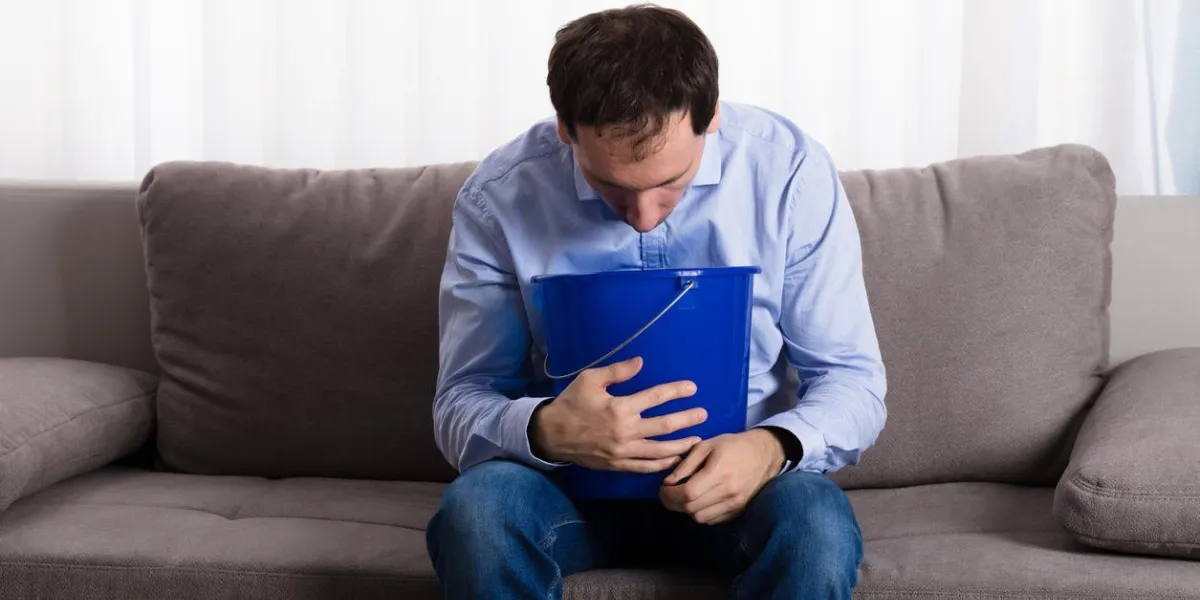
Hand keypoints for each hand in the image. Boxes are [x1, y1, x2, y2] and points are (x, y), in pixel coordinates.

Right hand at [530, 357, 708, 472]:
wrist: (552, 434)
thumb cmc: (572, 403)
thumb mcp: (590, 380)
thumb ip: (617, 372)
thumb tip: (641, 362)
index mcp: (619, 408)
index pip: (655, 397)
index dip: (675, 391)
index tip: (692, 388)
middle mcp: (625, 431)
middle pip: (664, 426)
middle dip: (687, 419)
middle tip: (704, 415)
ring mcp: (623, 451)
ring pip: (660, 450)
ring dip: (681, 445)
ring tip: (697, 440)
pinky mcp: (618, 464)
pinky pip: (646, 467)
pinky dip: (663, 465)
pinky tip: (675, 460)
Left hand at [659, 429, 783, 524]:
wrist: (765, 454)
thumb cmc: (733, 445)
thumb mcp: (706, 445)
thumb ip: (686, 464)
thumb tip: (669, 482)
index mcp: (718, 472)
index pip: (687, 493)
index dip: (670, 494)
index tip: (663, 487)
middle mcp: (728, 491)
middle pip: (691, 508)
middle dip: (673, 503)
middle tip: (667, 493)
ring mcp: (735, 504)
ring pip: (700, 517)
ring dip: (686, 509)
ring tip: (683, 496)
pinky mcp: (738, 511)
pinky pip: (712, 520)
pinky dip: (700, 513)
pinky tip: (698, 501)